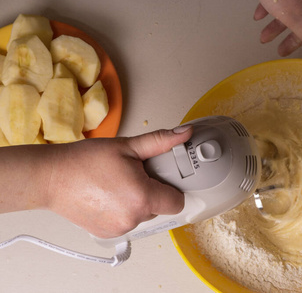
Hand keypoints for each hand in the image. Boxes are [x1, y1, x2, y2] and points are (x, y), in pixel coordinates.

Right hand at [0, 125, 192, 238]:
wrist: (50, 178)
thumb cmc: (85, 160)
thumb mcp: (126, 146)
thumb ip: (160, 142)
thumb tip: (184, 133)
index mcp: (142, 197)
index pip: (177, 202)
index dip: (173, 188)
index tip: (163, 178)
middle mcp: (133, 218)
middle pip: (160, 208)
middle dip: (153, 191)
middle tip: (134, 175)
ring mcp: (119, 229)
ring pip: (143, 215)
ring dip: (138, 202)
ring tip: (117, 185)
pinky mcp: (107, 234)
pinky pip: (127, 222)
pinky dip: (123, 211)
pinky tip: (108, 196)